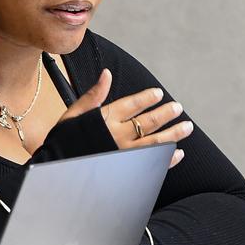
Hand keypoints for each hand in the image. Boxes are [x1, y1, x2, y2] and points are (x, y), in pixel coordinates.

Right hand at [68, 72, 194, 158]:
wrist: (57, 171)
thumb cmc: (62, 142)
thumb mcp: (73, 115)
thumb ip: (93, 96)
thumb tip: (107, 74)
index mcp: (105, 119)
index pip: (132, 104)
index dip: (147, 98)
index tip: (159, 93)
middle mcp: (118, 136)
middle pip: (149, 122)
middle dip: (166, 113)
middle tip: (178, 107)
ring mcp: (125, 155)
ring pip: (156, 142)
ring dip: (173, 134)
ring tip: (187, 126)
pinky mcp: (127, 170)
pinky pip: (153, 164)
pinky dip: (167, 159)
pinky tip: (177, 153)